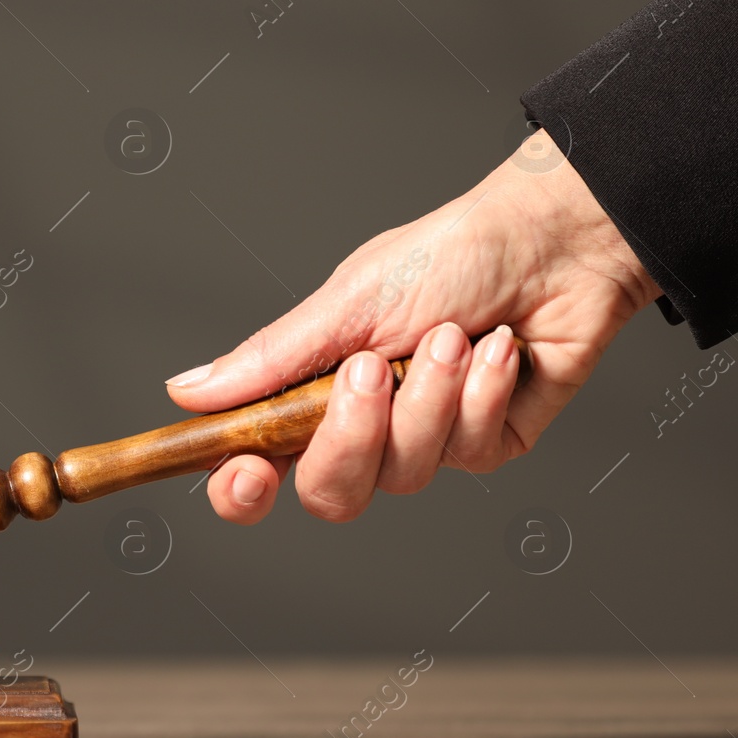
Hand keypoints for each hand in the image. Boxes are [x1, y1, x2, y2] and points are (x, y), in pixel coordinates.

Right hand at [166, 129, 660, 523]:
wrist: (553, 245)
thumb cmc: (448, 256)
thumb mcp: (344, 303)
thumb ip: (267, 359)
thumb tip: (186, 392)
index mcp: (311, 391)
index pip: (257, 466)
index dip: (241, 489)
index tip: (247, 474)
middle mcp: (364, 426)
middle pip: (330, 492)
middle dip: (352, 434)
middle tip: (372, 369)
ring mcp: (426, 443)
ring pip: (405, 473)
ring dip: (430, 396)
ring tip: (453, 334)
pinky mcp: (486, 445)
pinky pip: (468, 451)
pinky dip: (481, 390)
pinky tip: (497, 348)